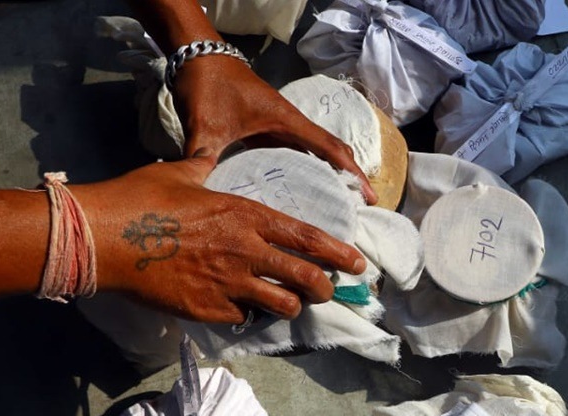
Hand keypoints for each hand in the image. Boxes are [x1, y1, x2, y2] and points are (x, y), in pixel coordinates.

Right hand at [73, 150, 366, 323]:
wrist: (101, 237)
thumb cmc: (138, 198)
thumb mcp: (181, 174)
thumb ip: (205, 169)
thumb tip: (207, 157)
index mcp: (246, 215)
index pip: (308, 237)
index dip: (338, 253)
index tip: (357, 264)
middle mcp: (246, 251)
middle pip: (307, 279)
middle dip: (325, 288)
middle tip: (327, 291)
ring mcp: (229, 284)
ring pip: (283, 306)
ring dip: (290, 306)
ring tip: (287, 304)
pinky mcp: (207, 309)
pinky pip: (243, 319)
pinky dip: (246, 316)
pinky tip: (241, 311)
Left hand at [171, 54, 379, 204]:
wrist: (198, 57)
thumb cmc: (208, 84)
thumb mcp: (204, 123)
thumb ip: (203, 156)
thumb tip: (201, 191)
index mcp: (286, 120)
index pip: (329, 148)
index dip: (351, 173)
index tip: (369, 196)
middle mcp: (289, 123)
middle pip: (330, 151)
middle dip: (348, 176)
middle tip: (358, 207)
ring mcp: (280, 125)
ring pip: (314, 152)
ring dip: (329, 174)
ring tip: (337, 204)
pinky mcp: (268, 128)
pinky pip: (295, 152)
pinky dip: (306, 169)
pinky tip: (302, 190)